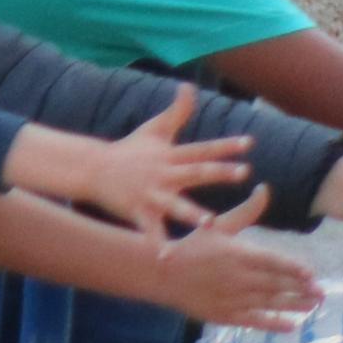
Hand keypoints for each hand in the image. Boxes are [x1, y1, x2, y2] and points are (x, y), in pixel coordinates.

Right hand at [12, 93, 254, 238]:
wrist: (93, 168)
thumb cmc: (130, 150)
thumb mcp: (155, 129)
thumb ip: (177, 111)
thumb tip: (189, 85)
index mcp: (172, 156)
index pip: (203, 149)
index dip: (225, 145)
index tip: (249, 142)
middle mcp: (165, 173)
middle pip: (195, 172)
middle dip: (218, 172)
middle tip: (241, 172)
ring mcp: (151, 194)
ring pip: (175, 205)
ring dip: (191, 213)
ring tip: (209, 223)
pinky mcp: (138, 211)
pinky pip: (150, 230)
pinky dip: (157, 244)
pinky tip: (166, 258)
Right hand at [149, 191, 320, 332]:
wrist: (160, 273)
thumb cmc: (193, 246)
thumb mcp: (219, 225)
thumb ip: (247, 211)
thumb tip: (265, 188)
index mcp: (238, 254)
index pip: (272, 262)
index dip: (293, 269)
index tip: (311, 274)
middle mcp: (238, 278)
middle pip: (275, 284)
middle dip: (301, 289)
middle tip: (323, 293)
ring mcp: (231, 298)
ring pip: (269, 303)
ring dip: (294, 305)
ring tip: (314, 305)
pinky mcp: (224, 315)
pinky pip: (253, 321)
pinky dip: (273, 324)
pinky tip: (291, 326)